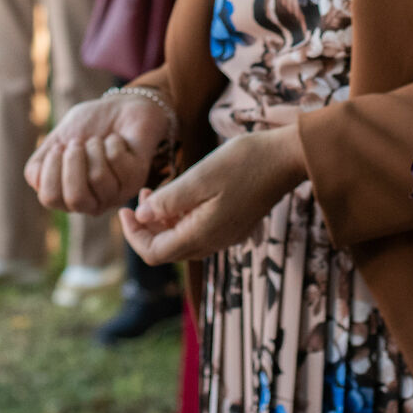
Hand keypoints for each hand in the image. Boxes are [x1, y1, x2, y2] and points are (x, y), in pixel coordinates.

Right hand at [28, 93, 171, 214]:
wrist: (121, 107)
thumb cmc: (87, 126)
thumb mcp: (56, 141)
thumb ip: (39, 164)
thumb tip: (36, 183)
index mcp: (69, 197)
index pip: (50, 198)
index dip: (50, 170)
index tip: (58, 147)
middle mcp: (93, 202)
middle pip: (76, 198)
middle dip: (72, 162)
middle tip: (77, 143)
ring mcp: (116, 192)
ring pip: (98, 178)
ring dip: (94, 148)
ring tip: (97, 139)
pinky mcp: (136, 179)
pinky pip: (117, 161)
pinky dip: (113, 141)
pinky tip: (117, 139)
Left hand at [120, 126, 307, 264]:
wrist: (286, 158)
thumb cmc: (244, 162)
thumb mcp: (199, 177)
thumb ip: (169, 201)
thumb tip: (144, 217)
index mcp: (202, 235)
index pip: (154, 254)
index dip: (134, 236)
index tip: (125, 209)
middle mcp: (213, 243)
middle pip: (166, 251)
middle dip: (146, 228)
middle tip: (140, 196)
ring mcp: (225, 236)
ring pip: (181, 241)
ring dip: (162, 221)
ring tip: (155, 191)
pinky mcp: (232, 225)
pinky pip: (197, 231)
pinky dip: (181, 218)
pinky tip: (180, 194)